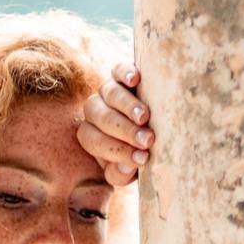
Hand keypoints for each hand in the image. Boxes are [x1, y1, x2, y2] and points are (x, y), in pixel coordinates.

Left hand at [78, 62, 152, 187]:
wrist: (152, 128)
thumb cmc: (139, 152)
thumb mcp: (128, 170)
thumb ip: (122, 173)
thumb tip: (128, 166)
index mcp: (91, 135)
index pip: (96, 142)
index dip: (118, 151)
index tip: (143, 159)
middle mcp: (94, 111)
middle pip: (103, 118)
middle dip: (126, 131)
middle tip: (147, 140)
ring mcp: (106, 90)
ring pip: (110, 94)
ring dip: (127, 106)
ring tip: (144, 117)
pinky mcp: (120, 73)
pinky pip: (118, 70)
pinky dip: (125, 73)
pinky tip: (135, 80)